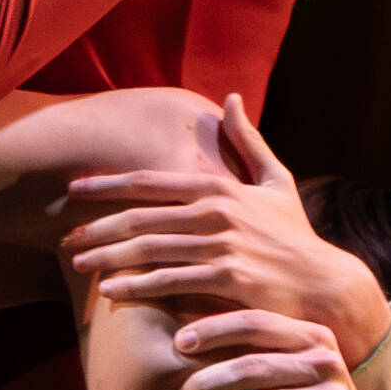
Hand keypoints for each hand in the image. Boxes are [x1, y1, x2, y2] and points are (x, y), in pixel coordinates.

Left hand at [55, 96, 390, 355]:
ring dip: (109, 257)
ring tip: (78, 265)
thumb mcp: (274, 182)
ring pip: (150, 249)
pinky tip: (111, 291)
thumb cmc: (294, 236)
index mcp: (219, 187)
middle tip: (66, 237)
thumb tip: (230, 98)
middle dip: (98, 227)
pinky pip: (171, 281)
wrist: (324, 284)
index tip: (74, 187)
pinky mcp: (229, 279)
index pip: (151, 182)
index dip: (108, 184)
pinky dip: (137, 285)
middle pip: (141, 218)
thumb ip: (248, 141)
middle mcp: (216, 213)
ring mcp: (222, 246)